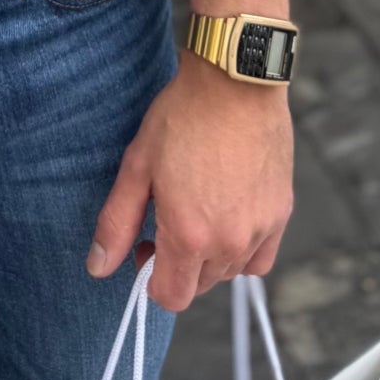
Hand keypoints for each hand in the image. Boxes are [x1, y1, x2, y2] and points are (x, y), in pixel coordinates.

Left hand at [87, 55, 292, 312]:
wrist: (236, 82)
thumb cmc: (183, 117)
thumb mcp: (137, 167)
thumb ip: (116, 224)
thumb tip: (98, 267)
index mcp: (189, 235)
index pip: (171, 297)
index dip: (151, 280)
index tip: (146, 248)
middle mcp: (228, 242)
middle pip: (200, 286)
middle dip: (178, 266)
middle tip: (167, 222)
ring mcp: (259, 229)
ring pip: (230, 271)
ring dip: (210, 258)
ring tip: (198, 212)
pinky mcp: (282, 213)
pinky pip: (260, 257)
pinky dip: (242, 250)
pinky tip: (229, 218)